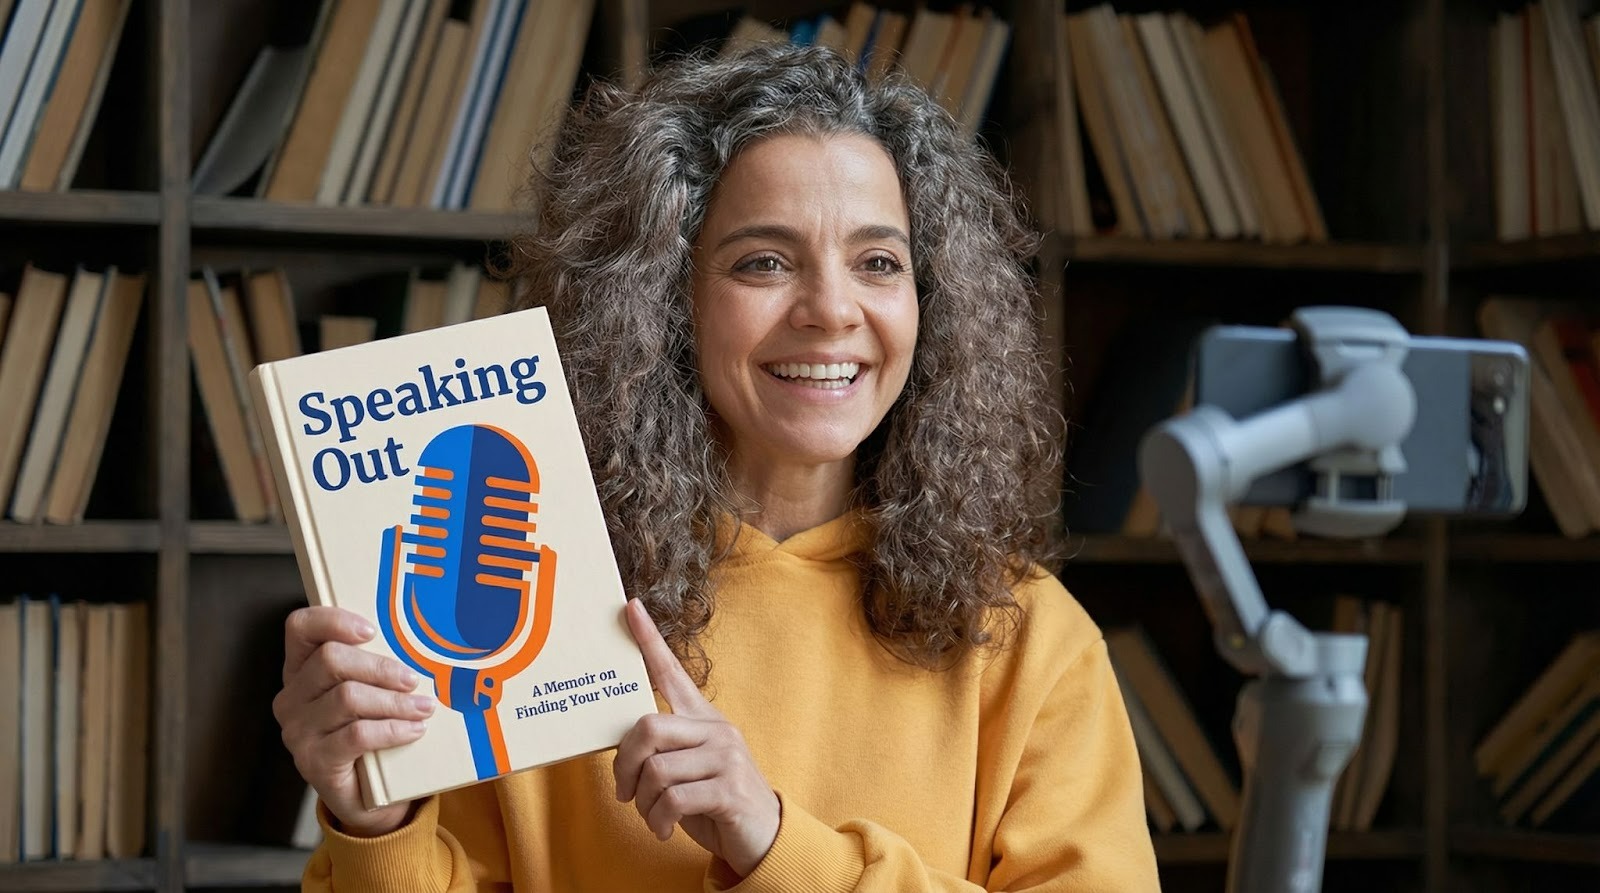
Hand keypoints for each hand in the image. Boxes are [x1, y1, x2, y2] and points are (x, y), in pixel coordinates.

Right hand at [273, 606, 433, 836]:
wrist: (370, 798)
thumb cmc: (373, 734)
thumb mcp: (371, 693)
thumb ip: (376, 666)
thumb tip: (419, 640)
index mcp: (301, 670)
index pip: (300, 627)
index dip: (334, 620)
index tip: (373, 631)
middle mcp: (291, 698)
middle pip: (331, 660)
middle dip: (380, 668)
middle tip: (413, 680)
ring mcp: (298, 732)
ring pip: (347, 697)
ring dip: (394, 702)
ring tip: (423, 708)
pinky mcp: (314, 762)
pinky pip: (356, 735)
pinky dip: (392, 729)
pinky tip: (414, 730)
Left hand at [613, 599, 779, 877]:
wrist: (762, 836)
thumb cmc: (714, 801)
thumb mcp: (688, 769)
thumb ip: (664, 751)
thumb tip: (621, 748)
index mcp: (703, 719)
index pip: (671, 671)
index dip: (647, 640)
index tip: (629, 607)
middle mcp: (716, 730)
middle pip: (647, 728)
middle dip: (625, 766)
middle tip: (625, 792)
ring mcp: (726, 757)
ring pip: (656, 771)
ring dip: (644, 804)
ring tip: (653, 817)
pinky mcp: (729, 788)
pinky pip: (672, 800)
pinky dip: (659, 821)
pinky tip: (665, 829)